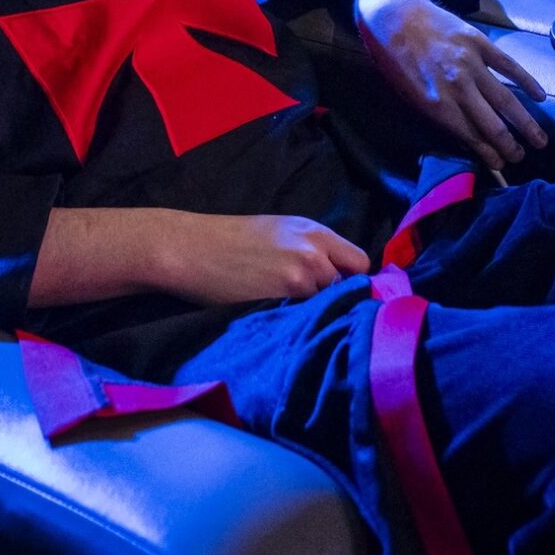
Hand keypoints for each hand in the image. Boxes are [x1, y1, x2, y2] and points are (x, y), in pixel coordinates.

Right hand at [156, 212, 372, 305]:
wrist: (193, 249)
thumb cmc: (235, 239)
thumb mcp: (284, 230)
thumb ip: (316, 248)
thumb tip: (341, 275)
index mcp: (316, 233)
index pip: (360, 264)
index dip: (352, 279)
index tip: (340, 289)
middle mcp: (314, 255)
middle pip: (347, 290)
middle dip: (334, 298)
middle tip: (310, 303)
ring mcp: (298, 281)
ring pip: (325, 308)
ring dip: (313, 313)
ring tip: (288, 309)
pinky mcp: (280, 304)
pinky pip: (303, 321)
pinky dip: (295, 323)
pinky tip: (279, 317)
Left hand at [358, 0, 547, 166]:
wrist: (396, 16)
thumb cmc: (396, 61)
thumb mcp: (409, 97)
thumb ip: (439, 116)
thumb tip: (468, 137)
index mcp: (437, 105)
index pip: (472, 137)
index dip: (489, 154)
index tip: (501, 165)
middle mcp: (458, 87)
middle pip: (493, 124)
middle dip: (510, 146)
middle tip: (522, 157)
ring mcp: (471, 63)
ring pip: (505, 99)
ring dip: (525, 123)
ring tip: (539, 140)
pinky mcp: (480, 43)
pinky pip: (509, 65)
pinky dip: (527, 81)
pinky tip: (540, 96)